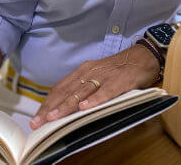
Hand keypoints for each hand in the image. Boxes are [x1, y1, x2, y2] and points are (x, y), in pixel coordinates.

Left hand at [29, 44, 160, 129]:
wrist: (143, 57)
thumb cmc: (119, 69)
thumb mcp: (98, 76)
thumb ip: (84, 89)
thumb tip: (67, 107)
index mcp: (84, 71)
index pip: (61, 88)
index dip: (48, 103)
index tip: (37, 118)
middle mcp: (90, 72)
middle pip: (67, 91)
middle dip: (51, 108)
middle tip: (38, 123)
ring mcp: (104, 76)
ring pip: (82, 92)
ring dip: (66, 106)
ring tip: (54, 117)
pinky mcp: (119, 80)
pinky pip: (105, 91)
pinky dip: (94, 100)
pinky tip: (85, 108)